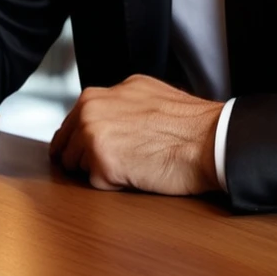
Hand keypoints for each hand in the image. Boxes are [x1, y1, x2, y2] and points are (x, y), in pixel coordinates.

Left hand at [49, 75, 223, 194]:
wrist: (209, 139)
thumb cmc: (189, 124)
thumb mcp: (149, 97)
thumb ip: (121, 106)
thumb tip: (108, 121)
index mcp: (105, 91)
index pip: (75, 120)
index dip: (84, 140)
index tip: (93, 149)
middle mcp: (93, 106)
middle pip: (67, 144)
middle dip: (86, 156)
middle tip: (119, 160)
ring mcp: (93, 132)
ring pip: (77, 165)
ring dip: (99, 170)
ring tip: (134, 163)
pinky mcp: (101, 161)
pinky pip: (95, 183)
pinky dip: (112, 184)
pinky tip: (136, 173)